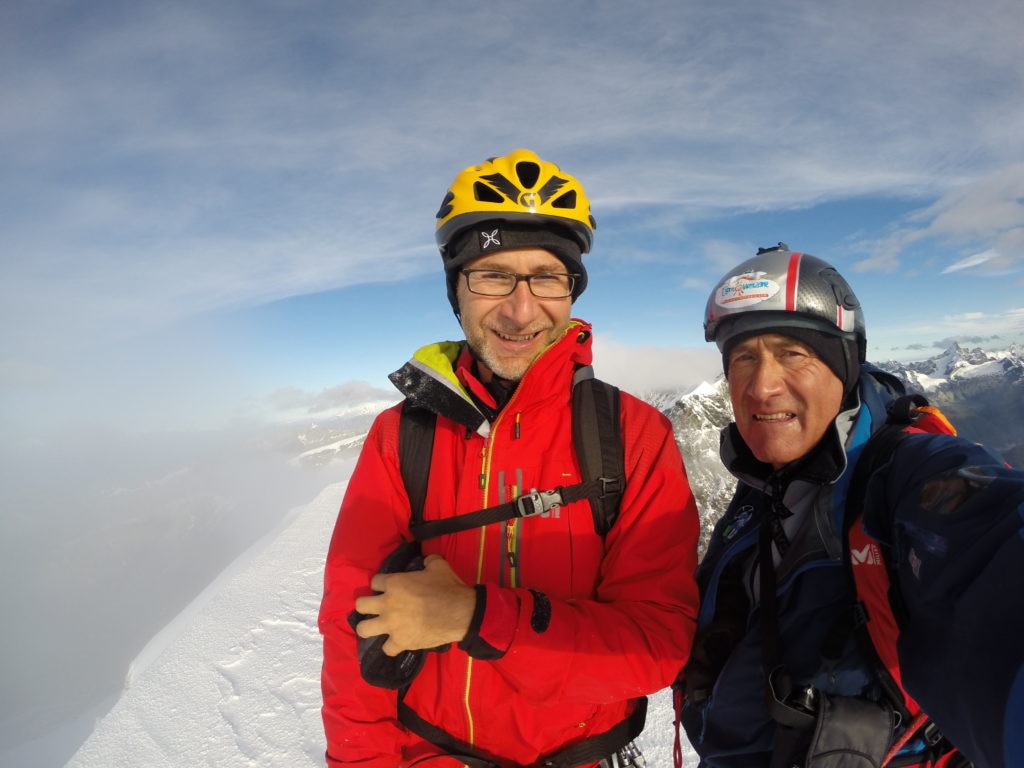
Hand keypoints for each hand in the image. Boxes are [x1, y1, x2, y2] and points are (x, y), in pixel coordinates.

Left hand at [354, 555, 475, 655]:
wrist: (460, 613)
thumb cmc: (448, 587)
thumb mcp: (438, 565)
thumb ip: (427, 561)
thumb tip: (426, 560)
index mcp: (394, 583)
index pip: (374, 582)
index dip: (381, 584)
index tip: (387, 587)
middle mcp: (387, 604)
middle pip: (361, 605)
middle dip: (366, 605)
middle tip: (376, 607)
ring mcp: (391, 625)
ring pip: (364, 629)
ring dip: (369, 627)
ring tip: (377, 627)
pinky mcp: (400, 642)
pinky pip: (386, 648)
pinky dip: (392, 646)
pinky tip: (397, 642)